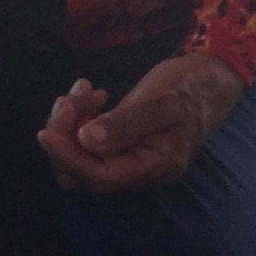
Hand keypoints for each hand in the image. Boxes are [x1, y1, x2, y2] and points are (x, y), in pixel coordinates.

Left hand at [37, 52, 244, 194]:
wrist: (208, 77)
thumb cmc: (190, 87)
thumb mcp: (160, 101)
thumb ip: (125, 123)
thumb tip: (86, 140)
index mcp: (154, 166)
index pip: (100, 177)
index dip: (68, 158)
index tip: (46, 133)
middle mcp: (139, 170)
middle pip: (84, 172)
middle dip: (65, 137)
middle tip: (66, 100)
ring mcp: (129, 157)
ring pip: (82, 154)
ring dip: (71, 123)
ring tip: (82, 90)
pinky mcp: (120, 142)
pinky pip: (89, 140)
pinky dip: (81, 116)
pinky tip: (92, 92)